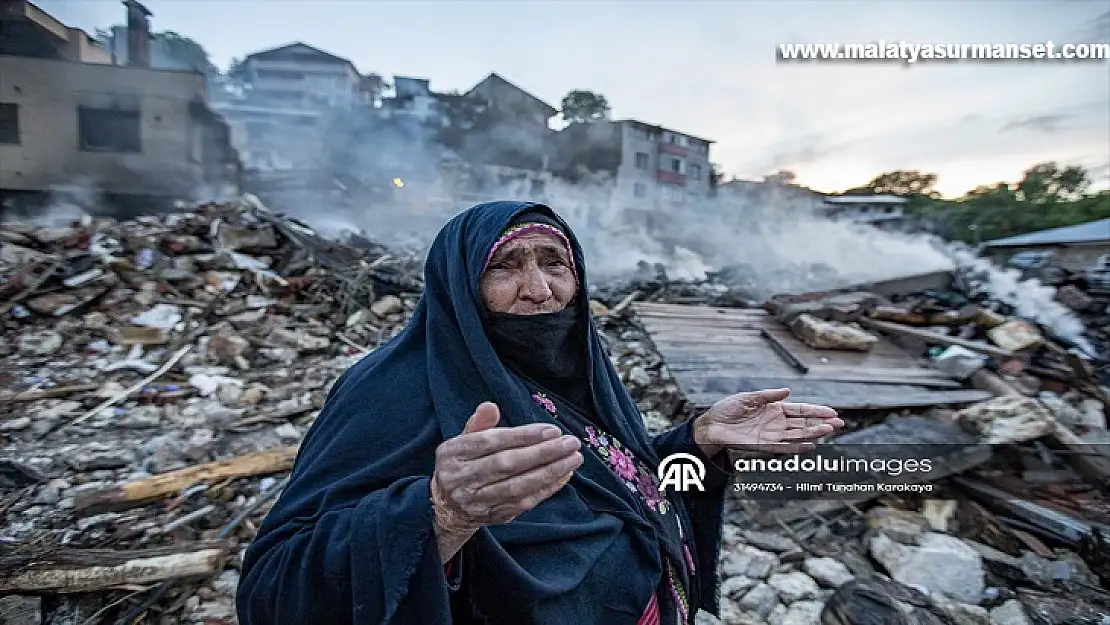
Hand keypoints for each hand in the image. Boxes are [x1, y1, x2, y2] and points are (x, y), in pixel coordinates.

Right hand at [430, 402, 582, 560]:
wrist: (448, 507)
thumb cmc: (462, 464)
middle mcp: (463, 479)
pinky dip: (547, 489)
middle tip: (570, 443)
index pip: (491, 442)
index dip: (522, 436)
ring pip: (518, 487)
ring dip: (550, 472)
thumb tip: (490, 406)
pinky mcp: (495, 516)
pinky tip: (564, 475)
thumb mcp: (461, 440)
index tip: (552, 430)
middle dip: (542, 453)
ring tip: (574, 458)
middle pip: (506, 465)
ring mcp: (479, 501)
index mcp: (454, 454)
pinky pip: (524, 503)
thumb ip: (478, 424)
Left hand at [692, 388, 842, 456]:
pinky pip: (783, 448)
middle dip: (821, 423)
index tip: (832, 412)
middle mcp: (777, 423)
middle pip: (803, 424)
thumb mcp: (748, 397)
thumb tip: (788, 391)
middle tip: (839, 423)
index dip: (816, 411)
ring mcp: (771, 435)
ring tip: (829, 430)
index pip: (800, 410)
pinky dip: (796, 448)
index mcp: (775, 409)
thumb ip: (768, 395)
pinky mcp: (763, 445)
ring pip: (797, 435)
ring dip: (813, 433)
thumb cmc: (728, 409)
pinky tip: (810, 446)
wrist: (711, 425)